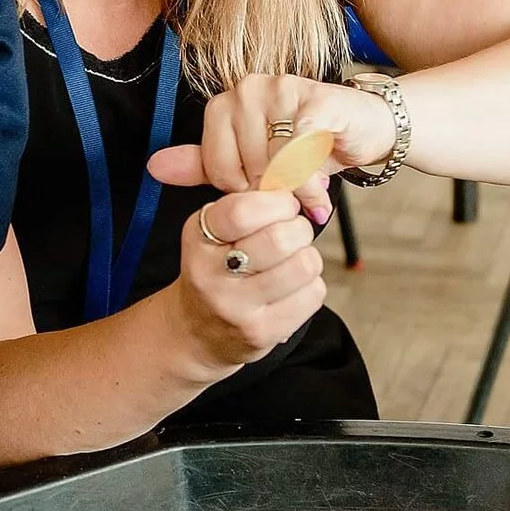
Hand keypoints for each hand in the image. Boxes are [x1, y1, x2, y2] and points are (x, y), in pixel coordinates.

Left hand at [147, 73, 397, 225]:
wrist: (362, 129)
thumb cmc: (305, 148)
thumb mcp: (250, 161)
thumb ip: (203, 165)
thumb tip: (153, 168)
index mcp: (225, 103)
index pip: (216, 166)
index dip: (242, 190)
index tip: (262, 190)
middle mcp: (247, 89)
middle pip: (244, 166)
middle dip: (270, 191)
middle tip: (290, 192)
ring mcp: (280, 88)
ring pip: (271, 161)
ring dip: (293, 188)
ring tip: (306, 191)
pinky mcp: (314, 98)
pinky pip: (299, 151)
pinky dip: (309, 179)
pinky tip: (318, 188)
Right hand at [169, 189, 325, 369]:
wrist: (197, 331)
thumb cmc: (217, 270)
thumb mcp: (215, 231)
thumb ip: (247, 204)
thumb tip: (295, 178)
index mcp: (198, 239)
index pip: (242, 211)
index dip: (277, 203)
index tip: (284, 206)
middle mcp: (211, 275)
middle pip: (280, 238)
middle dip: (298, 230)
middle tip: (292, 235)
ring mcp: (236, 308)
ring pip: (303, 266)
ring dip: (307, 258)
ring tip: (292, 262)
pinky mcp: (261, 332)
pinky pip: (312, 295)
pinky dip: (310, 286)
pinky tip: (291, 289)